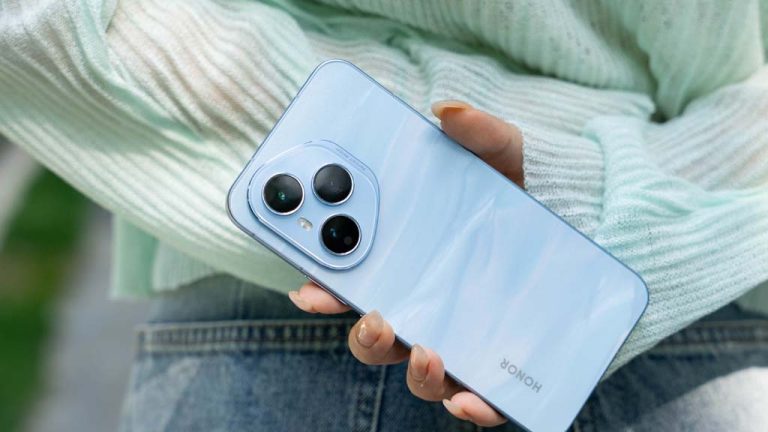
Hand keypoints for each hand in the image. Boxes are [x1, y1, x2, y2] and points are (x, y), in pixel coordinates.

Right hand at [288, 100, 523, 425]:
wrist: (591, 227)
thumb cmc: (528, 194)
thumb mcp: (505, 156)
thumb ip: (478, 133)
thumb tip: (446, 113)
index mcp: (411, 259)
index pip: (355, 278)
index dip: (323, 284)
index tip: (308, 282)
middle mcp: (427, 304)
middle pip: (375, 331)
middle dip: (358, 329)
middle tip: (369, 315)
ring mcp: (461, 337)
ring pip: (417, 369)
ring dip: (408, 367)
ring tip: (426, 349)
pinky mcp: (499, 364)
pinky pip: (476, 399)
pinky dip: (466, 406)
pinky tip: (470, 397)